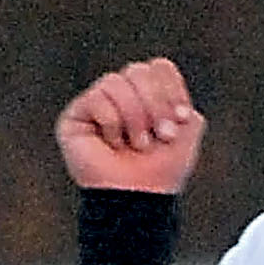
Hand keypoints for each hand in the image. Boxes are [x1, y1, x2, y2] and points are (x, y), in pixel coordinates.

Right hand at [55, 58, 204, 193]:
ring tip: (139, 144)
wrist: (140, 196)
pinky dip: (112, 122)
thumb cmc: (162, 169)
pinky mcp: (75, 117)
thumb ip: (180, 94)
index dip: (171, 90)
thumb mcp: (188, 128)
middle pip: (138, 70)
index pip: (158, 68)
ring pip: (116, 81)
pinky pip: (96, 98)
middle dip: (156, 103)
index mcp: (148, 96)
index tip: (181, 119)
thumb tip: (157, 73)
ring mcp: (97, 104)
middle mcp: (121, 96)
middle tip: (164, 135)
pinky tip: (113, 144)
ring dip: (135, 116)